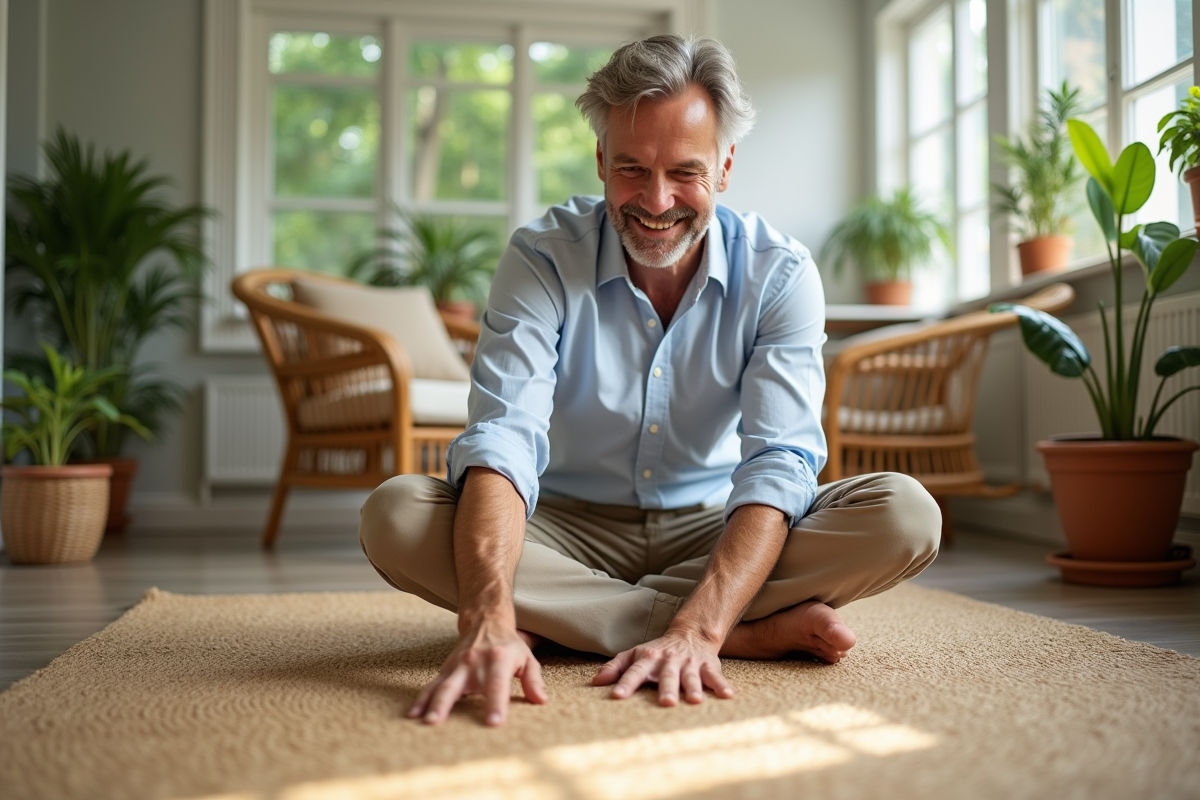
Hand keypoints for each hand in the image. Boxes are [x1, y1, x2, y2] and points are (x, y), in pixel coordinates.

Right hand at [409, 619, 546, 725]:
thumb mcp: (527, 659)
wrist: (487, 622)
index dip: (496, 703)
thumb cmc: (510, 646)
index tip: (494, 723)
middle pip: (457, 685)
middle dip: (446, 704)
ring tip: (422, 721)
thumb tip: (540, 700)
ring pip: (440, 686)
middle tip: (436, 722)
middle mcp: (474, 662)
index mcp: (497, 660)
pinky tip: (413, 714)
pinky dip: (421, 700)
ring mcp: (457, 666)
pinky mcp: (446, 670)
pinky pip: (432, 686)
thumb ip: (534, 680)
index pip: (496, 684)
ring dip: (430, 704)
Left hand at [591, 632, 733, 705]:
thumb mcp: (634, 654)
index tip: (617, 696)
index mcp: (648, 658)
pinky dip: (721, 686)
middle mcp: (669, 661)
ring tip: (695, 701)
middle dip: (666, 689)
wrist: (690, 633)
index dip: (626, 683)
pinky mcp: (708, 667)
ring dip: (693, 688)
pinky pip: (715, 677)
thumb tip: (595, 682)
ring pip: (691, 677)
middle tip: (665, 703)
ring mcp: (689, 664)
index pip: (635, 671)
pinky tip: (728, 696)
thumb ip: (615, 667)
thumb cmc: (657, 651)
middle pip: (666, 676)